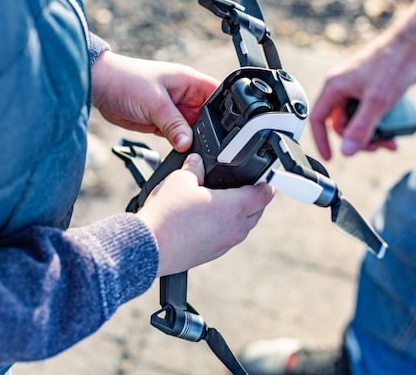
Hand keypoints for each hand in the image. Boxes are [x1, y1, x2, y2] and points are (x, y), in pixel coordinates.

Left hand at [91, 52, 219, 151]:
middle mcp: (186, 96)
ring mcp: (175, 111)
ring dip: (192, 139)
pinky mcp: (163, 124)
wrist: (100, 88)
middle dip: (209, 130)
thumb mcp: (155, 103)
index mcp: (190, 82)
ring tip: (190, 147)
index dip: (226, 110)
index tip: (228, 129)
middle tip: (207, 144)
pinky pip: (178, 137)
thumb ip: (174, 124)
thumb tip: (188, 144)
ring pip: (193, 130)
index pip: (219, 95)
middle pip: (209, 117)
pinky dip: (179, 144)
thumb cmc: (127, 81)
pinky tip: (179, 150)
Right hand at [136, 153, 273, 276]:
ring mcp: (224, 244)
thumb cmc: (167, 215)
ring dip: (240, 214)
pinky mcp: (212, 254)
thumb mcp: (180, 179)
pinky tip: (208, 219)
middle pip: (257, 212)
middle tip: (246, 186)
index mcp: (234, 208)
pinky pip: (227, 238)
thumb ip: (194, 168)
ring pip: (242, 227)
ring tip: (226, 201)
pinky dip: (225, 227)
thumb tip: (196, 162)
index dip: (266, 183)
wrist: (149, 247)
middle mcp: (234, 229)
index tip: (264, 177)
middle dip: (255, 198)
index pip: (264, 195)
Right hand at [310, 0, 415, 159]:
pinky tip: (395, 130)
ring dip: (372, 134)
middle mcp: (344, 87)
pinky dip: (381, 124)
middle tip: (375, 147)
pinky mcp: (374, 89)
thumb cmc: (395, 63)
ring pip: (358, 119)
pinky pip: (371, 113)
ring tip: (389, 141)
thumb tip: (347, 151)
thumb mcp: (377, 101)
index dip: (321, 140)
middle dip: (357, 139)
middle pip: (342, 123)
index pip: (318, 119)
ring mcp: (359, 88)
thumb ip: (360, 128)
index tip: (331, 157)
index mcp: (335, 86)